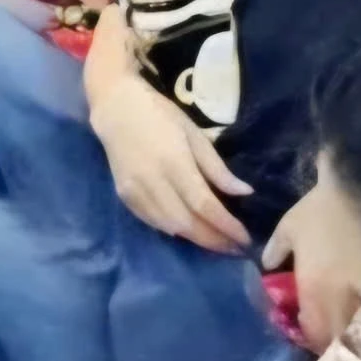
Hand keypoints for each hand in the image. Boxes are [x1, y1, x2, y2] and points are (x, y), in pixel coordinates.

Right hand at [89, 76, 253, 253]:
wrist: (116, 111)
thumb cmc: (161, 116)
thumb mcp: (195, 135)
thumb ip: (217, 168)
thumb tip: (243, 193)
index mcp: (174, 162)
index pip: (204, 204)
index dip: (226, 225)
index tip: (244, 238)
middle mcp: (152, 182)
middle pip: (186, 222)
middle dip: (213, 240)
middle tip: (234, 249)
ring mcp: (135, 192)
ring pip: (169, 226)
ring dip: (195, 239)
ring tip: (217, 243)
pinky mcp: (125, 197)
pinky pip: (153, 222)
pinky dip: (174, 230)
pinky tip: (190, 231)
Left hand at [264, 182, 360, 352]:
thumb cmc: (328, 205)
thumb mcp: (292, 225)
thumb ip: (277, 248)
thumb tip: (267, 264)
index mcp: (316, 287)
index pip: (314, 331)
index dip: (312, 339)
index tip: (309, 336)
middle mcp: (344, 296)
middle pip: (340, 334)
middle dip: (334, 338)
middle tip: (328, 333)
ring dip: (354, 326)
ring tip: (349, 320)